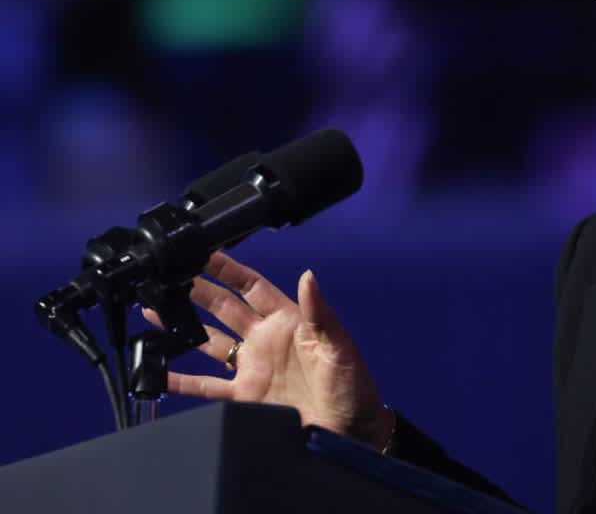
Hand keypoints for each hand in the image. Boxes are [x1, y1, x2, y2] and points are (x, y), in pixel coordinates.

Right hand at [142, 251, 393, 449]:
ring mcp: (253, 367)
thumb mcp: (338, 345)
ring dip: (182, 328)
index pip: (251, 287)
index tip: (204, 252)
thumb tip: (308, 275)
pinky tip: (159, 371)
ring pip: (208, 341)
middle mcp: (265, 340)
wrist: (351, 431)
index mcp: (289, 321)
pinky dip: (181, 379)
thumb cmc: (353, 385)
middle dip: (196, 291)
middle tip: (168, 276)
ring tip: (154, 312)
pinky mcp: (244, 396)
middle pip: (223, 308)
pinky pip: (206, 385)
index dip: (228, 269)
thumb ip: (319, 312)